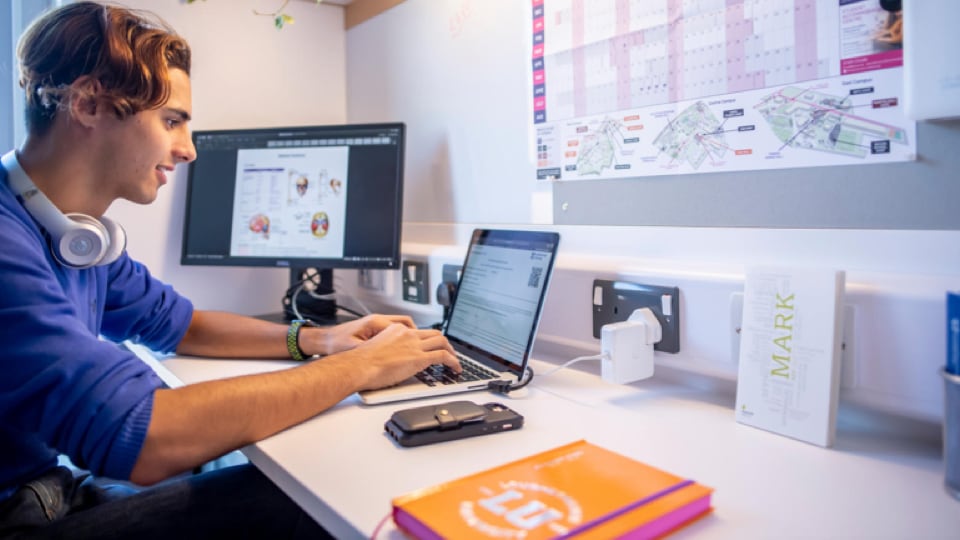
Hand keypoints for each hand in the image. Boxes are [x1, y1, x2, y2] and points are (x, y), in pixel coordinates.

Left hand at [301, 314, 415, 355]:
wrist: (322, 341)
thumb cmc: (335, 344)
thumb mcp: (356, 349)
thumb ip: (373, 350)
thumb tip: (388, 356)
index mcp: (375, 323)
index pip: (405, 325)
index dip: (416, 336)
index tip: (424, 345)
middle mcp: (377, 321)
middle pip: (406, 323)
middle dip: (418, 334)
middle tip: (426, 345)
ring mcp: (375, 324)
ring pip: (400, 327)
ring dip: (409, 336)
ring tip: (415, 348)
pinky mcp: (372, 330)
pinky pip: (392, 331)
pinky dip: (400, 338)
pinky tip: (400, 350)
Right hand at [347, 323, 459, 390]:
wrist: (359, 365)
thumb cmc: (361, 362)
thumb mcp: (377, 348)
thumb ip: (389, 350)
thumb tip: (393, 361)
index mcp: (396, 330)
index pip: (418, 332)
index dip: (427, 340)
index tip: (429, 347)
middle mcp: (408, 334)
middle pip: (434, 333)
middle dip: (443, 342)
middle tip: (448, 351)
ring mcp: (415, 345)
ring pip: (442, 341)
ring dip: (451, 351)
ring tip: (454, 361)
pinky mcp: (420, 357)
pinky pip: (443, 356)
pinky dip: (453, 361)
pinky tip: (455, 368)